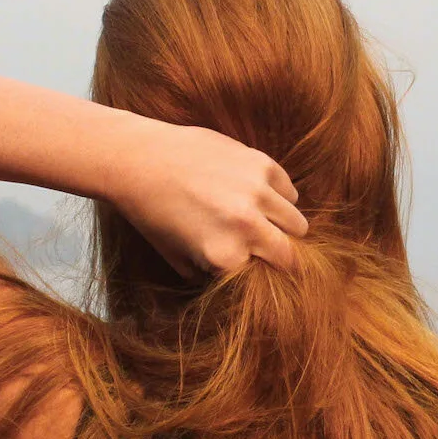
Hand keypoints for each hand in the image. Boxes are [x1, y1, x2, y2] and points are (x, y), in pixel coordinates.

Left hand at [111, 118, 308, 279]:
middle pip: (291, 256)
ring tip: (262, 222)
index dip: (257, 273)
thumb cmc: (153, 214)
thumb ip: (212, 275)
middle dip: (280, 258)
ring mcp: (257, 193)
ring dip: (284, 228)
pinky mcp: (262, 164)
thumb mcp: (177, 259)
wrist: (139, 160)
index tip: (252, 267)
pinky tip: (257, 197)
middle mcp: (247, 226)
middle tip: (267, 252)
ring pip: (298, 224)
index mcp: (225, 256)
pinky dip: (280, 198)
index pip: (264, 278)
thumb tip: (242, 278)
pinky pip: (289, 191)